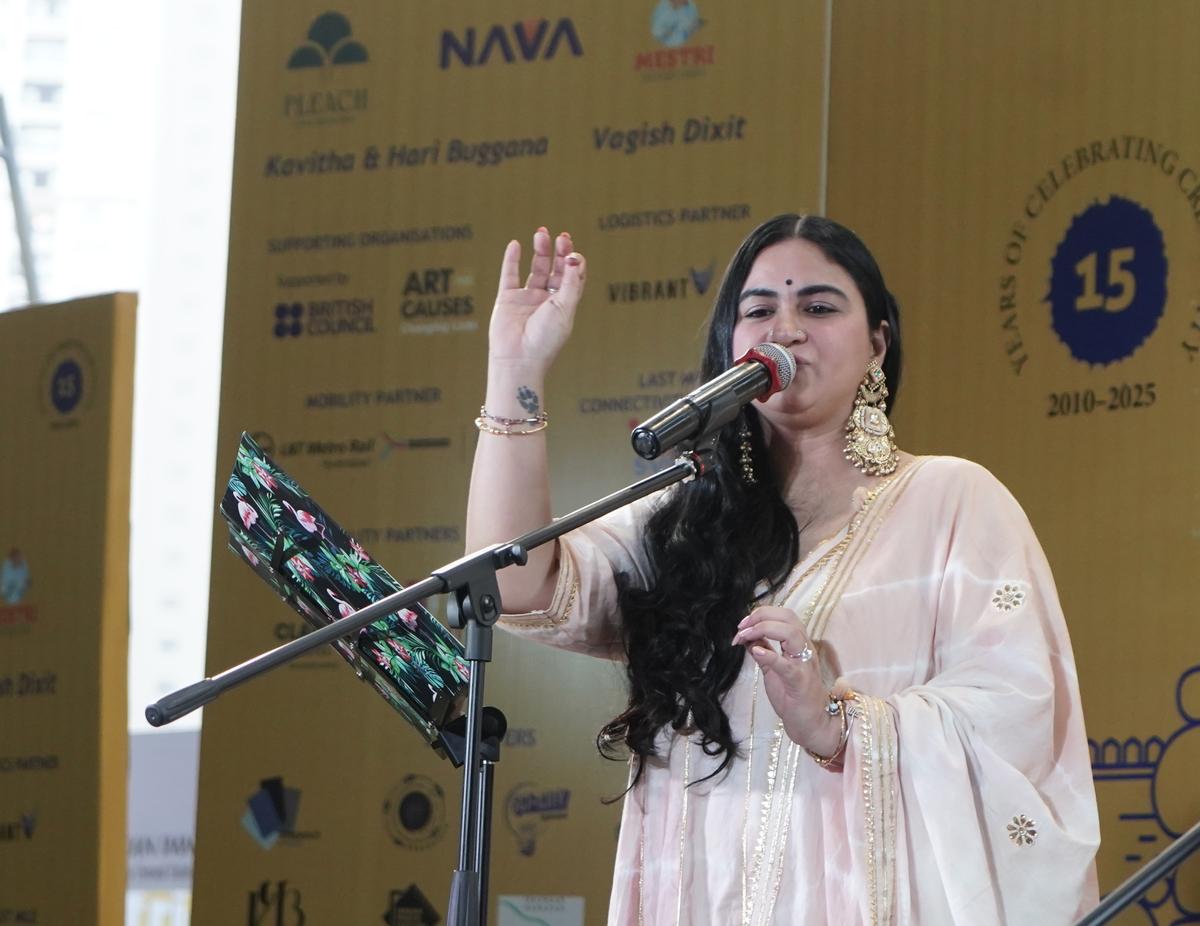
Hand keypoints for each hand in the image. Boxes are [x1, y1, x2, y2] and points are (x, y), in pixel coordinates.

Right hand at [489, 227, 585, 368]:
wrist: (518, 358)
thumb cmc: (546, 338)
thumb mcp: (564, 308)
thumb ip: (571, 283)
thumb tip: (575, 257)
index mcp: (565, 305)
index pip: (573, 277)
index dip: (574, 261)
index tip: (572, 251)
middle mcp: (547, 301)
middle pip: (555, 269)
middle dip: (559, 252)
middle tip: (561, 236)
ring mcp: (527, 299)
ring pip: (535, 269)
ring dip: (539, 251)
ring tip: (541, 233)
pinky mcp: (507, 300)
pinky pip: (509, 275)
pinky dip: (511, 259)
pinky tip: (515, 244)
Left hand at [732, 606, 842, 755]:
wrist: (811, 724)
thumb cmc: (793, 697)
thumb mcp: (773, 669)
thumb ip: (764, 651)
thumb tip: (747, 638)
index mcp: (799, 644)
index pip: (784, 615)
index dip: (761, 613)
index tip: (742, 624)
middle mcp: (805, 649)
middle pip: (788, 617)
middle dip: (761, 615)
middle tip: (741, 627)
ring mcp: (804, 664)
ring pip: (791, 633)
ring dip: (763, 629)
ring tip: (744, 636)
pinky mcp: (800, 682)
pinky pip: (786, 665)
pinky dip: (770, 655)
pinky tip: (756, 651)